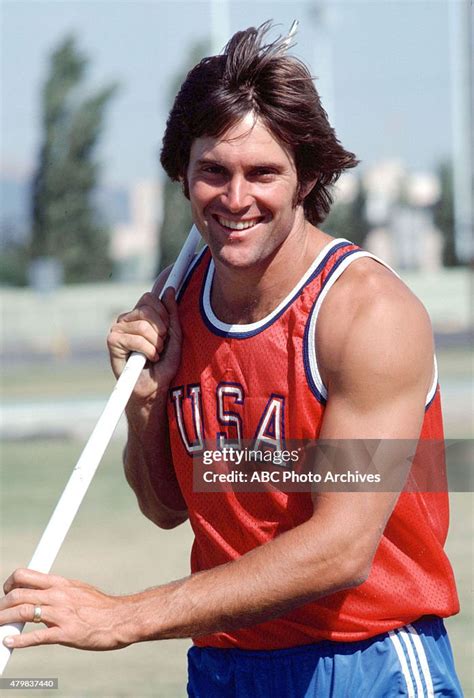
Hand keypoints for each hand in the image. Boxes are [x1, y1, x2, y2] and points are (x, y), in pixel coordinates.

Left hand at [1, 569, 130, 650]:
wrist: (121, 619)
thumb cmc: (101, 607)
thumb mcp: (79, 590)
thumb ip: (59, 592)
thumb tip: (43, 594)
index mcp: (60, 583)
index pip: (25, 576)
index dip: (9, 584)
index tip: (5, 593)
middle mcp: (57, 595)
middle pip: (18, 594)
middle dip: (2, 605)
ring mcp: (61, 614)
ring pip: (22, 613)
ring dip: (3, 620)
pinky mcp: (65, 633)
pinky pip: (37, 637)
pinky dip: (19, 641)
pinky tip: (9, 643)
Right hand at [107, 287, 181, 400]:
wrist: (154, 388)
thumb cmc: (164, 365)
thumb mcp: (174, 336)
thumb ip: (172, 314)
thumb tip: (168, 290)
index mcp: (140, 316)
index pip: (149, 298)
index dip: (162, 312)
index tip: (167, 330)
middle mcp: (127, 320)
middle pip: (146, 309)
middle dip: (160, 329)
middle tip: (161, 345)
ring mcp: (118, 329)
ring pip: (142, 326)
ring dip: (155, 343)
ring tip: (155, 354)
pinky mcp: (113, 341)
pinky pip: (135, 339)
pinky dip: (147, 350)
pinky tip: (147, 359)